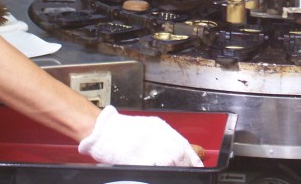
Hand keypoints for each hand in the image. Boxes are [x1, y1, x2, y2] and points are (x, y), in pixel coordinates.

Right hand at [78, 106, 202, 166]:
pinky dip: (161, 171)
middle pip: (179, 153)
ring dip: (175, 167)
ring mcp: (148, 147)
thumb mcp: (148, 127)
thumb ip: (162, 137)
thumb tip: (174, 149)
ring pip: (170, 160)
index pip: (183, 144)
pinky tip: (161, 173)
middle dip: (185, 164)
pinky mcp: (138, 158)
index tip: (197, 164)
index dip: (192, 157)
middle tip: (187, 170)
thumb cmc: (122, 130)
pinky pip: (155, 167)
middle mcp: (158, 136)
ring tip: (175, 172)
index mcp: (161, 128)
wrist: (103, 130)